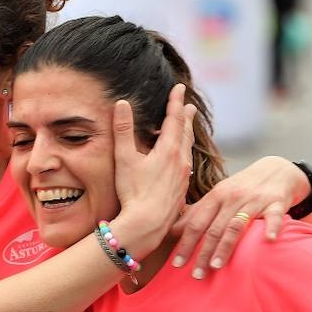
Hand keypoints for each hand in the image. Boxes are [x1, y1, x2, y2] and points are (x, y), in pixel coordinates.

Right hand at [110, 83, 196, 255]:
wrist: (148, 224)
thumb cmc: (134, 192)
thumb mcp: (124, 158)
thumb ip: (122, 130)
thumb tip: (121, 103)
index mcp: (169, 149)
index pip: (175, 118)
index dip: (175, 101)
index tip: (179, 87)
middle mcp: (181, 161)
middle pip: (186, 133)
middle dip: (186, 117)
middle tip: (189, 106)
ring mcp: (183, 176)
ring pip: (188, 150)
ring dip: (187, 136)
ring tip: (187, 130)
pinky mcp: (181, 190)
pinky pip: (186, 165)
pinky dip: (184, 155)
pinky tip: (181, 161)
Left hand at [169, 156, 303, 277]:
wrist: (276, 170)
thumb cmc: (242, 187)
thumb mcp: (218, 195)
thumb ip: (197, 212)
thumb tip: (172, 231)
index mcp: (216, 196)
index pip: (196, 223)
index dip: (186, 243)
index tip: (177, 264)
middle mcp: (232, 198)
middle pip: (214, 228)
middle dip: (203, 252)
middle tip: (196, 274)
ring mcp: (254, 201)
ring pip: (237, 225)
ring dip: (225, 246)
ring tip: (216, 266)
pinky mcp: (276, 204)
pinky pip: (273, 217)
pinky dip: (272, 228)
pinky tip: (269, 240)